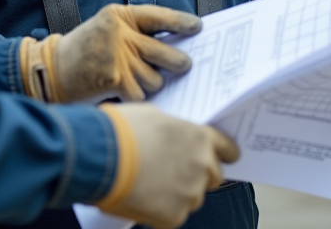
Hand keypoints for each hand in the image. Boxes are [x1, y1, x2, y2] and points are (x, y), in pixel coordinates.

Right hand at [21, 4, 200, 102]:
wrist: (51, 70)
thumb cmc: (86, 50)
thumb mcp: (108, 29)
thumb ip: (136, 33)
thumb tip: (176, 45)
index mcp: (120, 15)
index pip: (159, 16)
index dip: (181, 22)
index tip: (198, 27)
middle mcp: (120, 33)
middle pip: (166, 52)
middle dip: (179, 62)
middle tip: (184, 65)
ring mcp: (118, 56)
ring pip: (155, 78)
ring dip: (151, 84)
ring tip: (136, 81)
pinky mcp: (115, 79)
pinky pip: (141, 94)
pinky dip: (137, 97)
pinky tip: (124, 92)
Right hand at [95, 103, 238, 228]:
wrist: (102, 157)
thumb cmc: (122, 129)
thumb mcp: (152, 115)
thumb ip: (172, 128)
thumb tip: (171, 136)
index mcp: (200, 138)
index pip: (228, 149)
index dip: (223, 154)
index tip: (221, 158)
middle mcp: (202, 165)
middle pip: (213, 177)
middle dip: (197, 176)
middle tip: (172, 172)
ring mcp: (190, 193)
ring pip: (192, 198)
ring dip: (177, 194)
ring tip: (149, 184)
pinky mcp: (175, 216)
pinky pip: (173, 215)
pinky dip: (160, 210)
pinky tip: (142, 196)